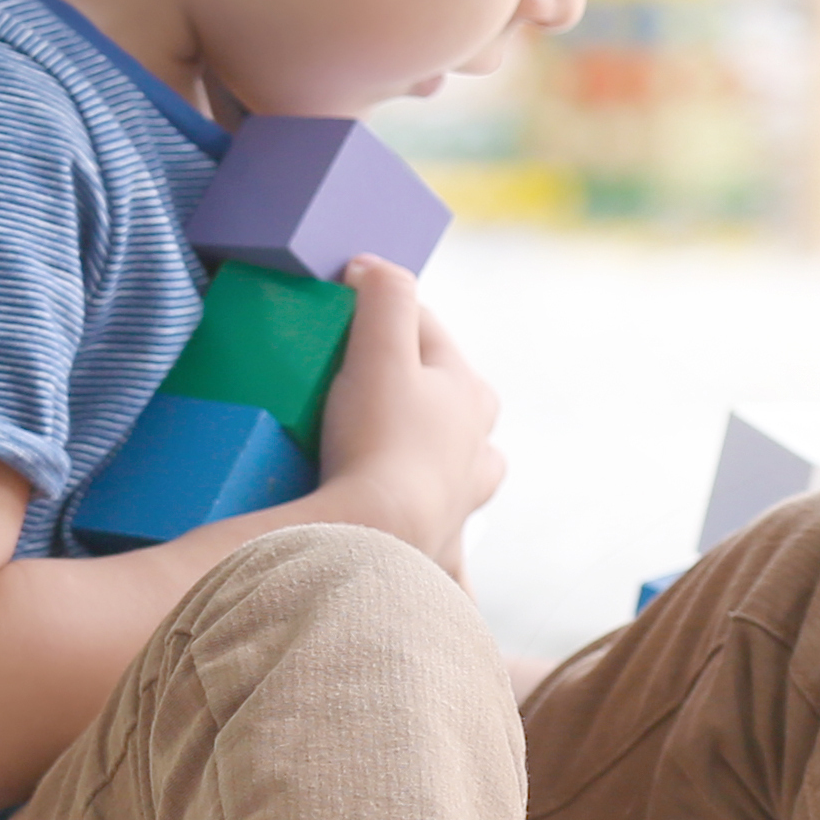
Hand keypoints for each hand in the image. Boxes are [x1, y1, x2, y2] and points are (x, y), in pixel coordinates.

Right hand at [311, 257, 503, 575]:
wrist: (377, 538)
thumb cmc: (380, 441)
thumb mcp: (378, 353)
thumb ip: (383, 298)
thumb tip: (373, 266)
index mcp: (469, 393)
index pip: (427, 330)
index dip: (383, 308)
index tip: (341, 299)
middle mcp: (478, 445)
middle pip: (456, 398)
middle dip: (421, 383)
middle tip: (364, 377)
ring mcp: (463, 498)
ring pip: (466, 465)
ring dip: (443, 454)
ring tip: (399, 452)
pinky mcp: (439, 545)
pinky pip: (444, 545)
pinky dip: (438, 543)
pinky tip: (426, 553)